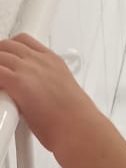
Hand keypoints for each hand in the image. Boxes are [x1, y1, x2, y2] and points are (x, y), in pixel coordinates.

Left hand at [0, 34, 97, 155]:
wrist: (77, 126)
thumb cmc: (73, 116)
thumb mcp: (62, 89)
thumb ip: (45, 83)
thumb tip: (36, 92)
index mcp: (52, 60)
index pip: (24, 41)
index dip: (12, 48)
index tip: (7, 56)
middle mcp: (40, 60)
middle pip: (9, 44)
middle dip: (0, 55)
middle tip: (0, 68)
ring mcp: (28, 69)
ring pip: (1, 54)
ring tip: (1, 80)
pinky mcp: (18, 82)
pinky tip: (1, 91)